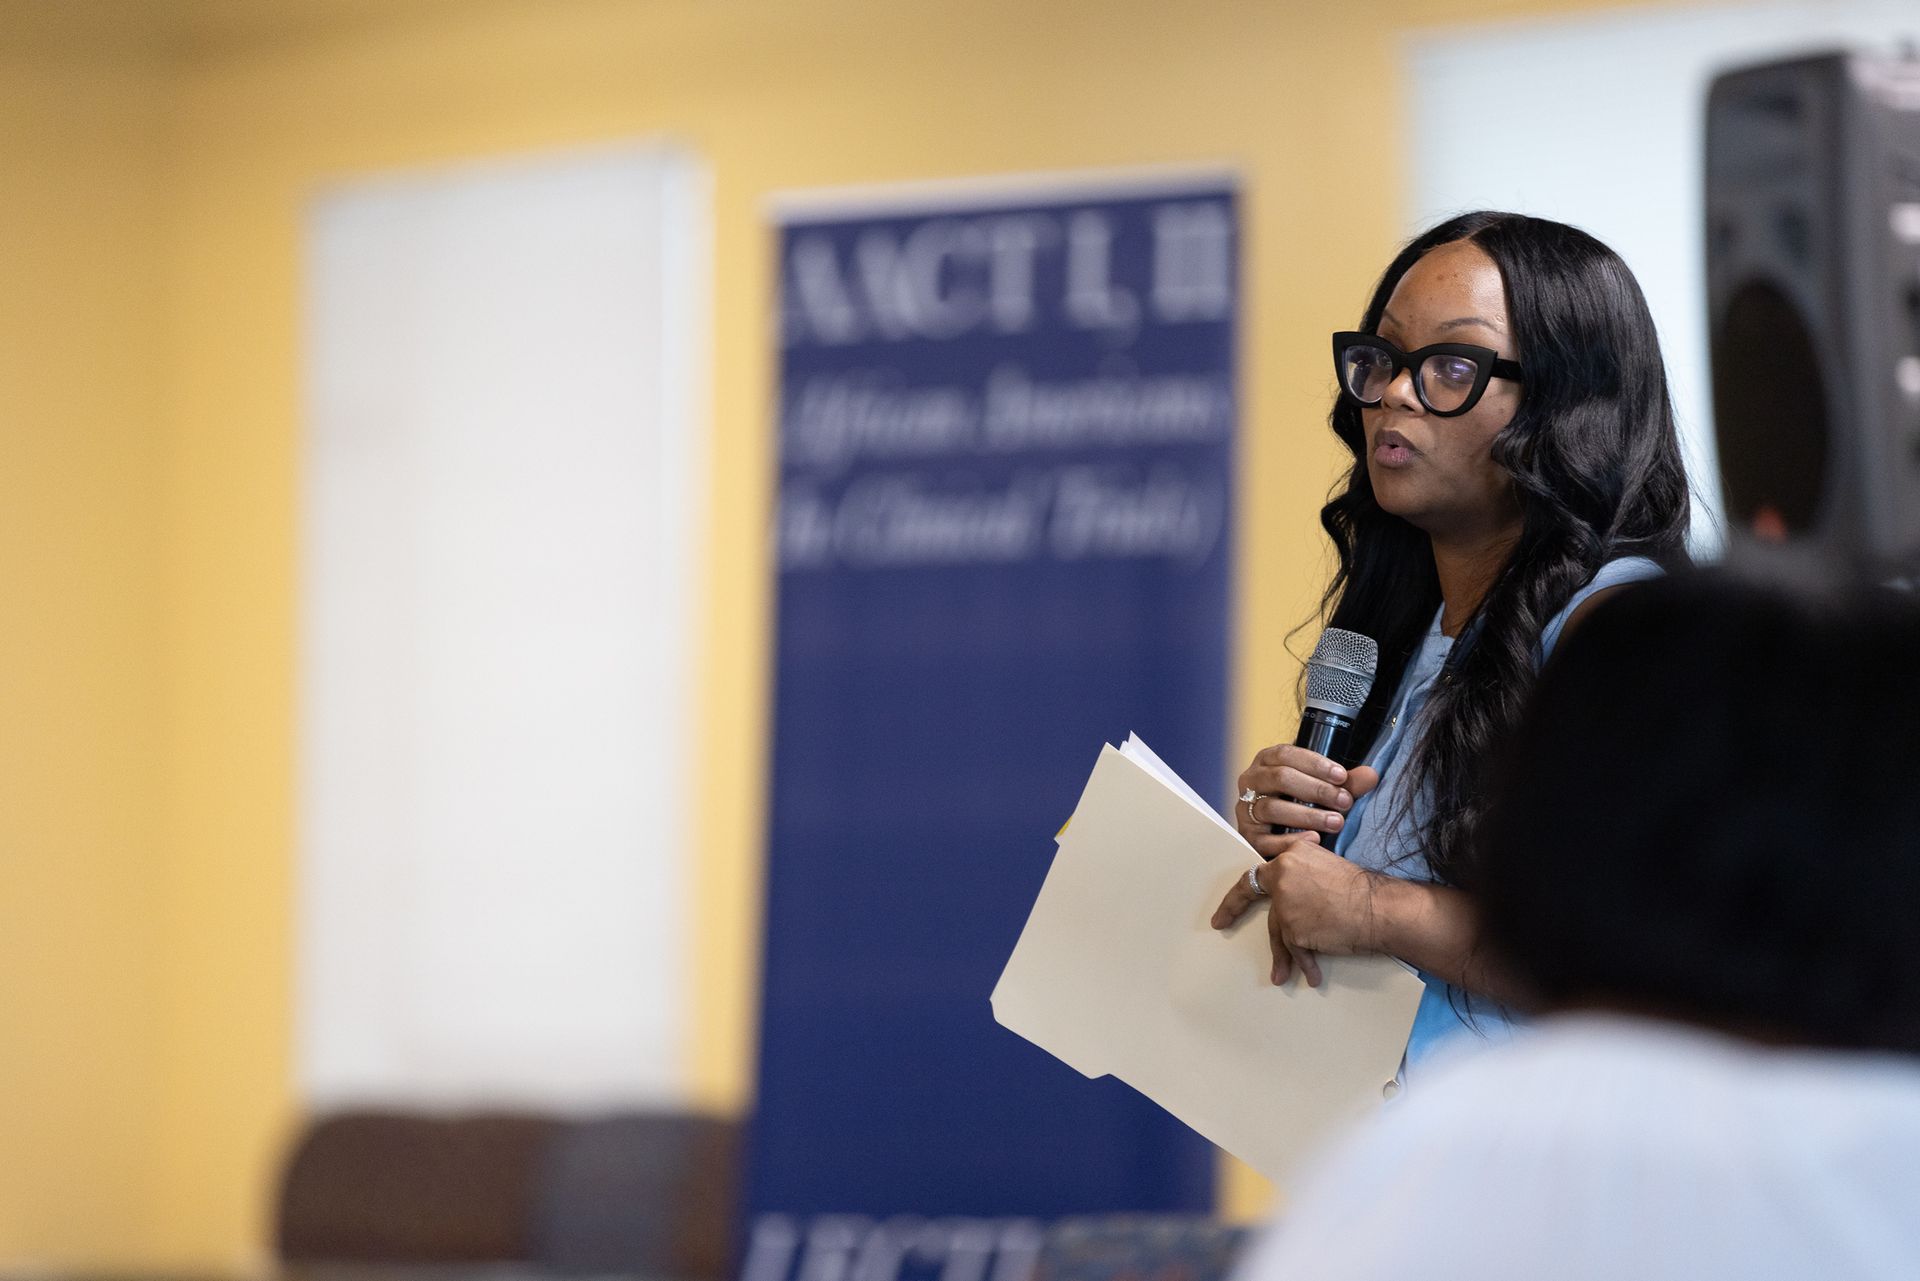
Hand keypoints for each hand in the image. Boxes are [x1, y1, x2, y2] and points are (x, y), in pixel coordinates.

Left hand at [1211, 832, 1385, 987]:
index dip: (1243, 884)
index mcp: (1292, 854)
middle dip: (1233, 909)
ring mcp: (1285, 903)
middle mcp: (1283, 875)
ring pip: (1278, 930)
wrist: (1380, 909)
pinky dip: (1304, 963)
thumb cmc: (1363, 891)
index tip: (1228, 897)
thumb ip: (1304, 873)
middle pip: (1255, 895)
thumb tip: (1291, 894)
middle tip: (1220, 922)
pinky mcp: (1293, 928)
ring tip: (1279, 975)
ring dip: (1283, 954)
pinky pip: (1295, 949)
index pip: (1260, 870)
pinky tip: (1311, 976)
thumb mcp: (1329, 866)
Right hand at [1234, 745, 1379, 855]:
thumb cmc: (1301, 802)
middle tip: (1345, 801)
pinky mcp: (1248, 836)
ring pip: (1272, 808)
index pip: (1286, 754)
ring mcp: (1246, 809)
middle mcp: (1251, 781)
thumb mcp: (1323, 788)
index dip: (1315, 764)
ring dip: (1308, 815)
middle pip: (1280, 778)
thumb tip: (1372, 775)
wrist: (1278, 832)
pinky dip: (1290, 840)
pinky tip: (1314, 841)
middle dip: (1316, 790)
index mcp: (1267, 761)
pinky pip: (1265, 839)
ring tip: (1336, 822)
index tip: (1341, 776)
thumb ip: (1346, 783)